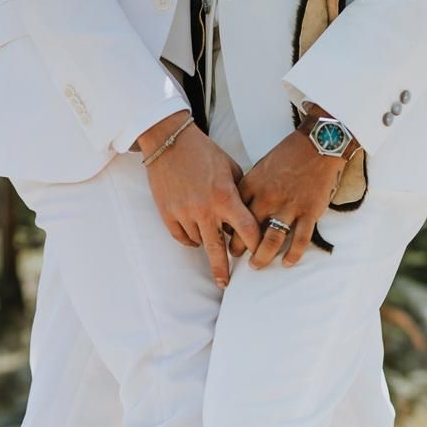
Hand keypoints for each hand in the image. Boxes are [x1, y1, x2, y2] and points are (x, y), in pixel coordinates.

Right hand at [139, 113, 260, 288]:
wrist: (169, 141)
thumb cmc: (203, 152)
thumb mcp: (230, 168)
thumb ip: (241, 193)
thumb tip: (249, 215)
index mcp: (225, 197)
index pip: (246, 229)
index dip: (254, 244)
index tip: (258, 253)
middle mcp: (205, 209)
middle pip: (218, 249)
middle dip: (223, 269)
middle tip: (225, 284)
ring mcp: (184, 213)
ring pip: (199, 242)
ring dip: (207, 242)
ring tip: (210, 236)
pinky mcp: (168, 214)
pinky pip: (182, 237)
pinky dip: (190, 238)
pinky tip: (195, 232)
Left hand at [231, 130, 344, 269]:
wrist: (318, 143)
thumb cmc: (288, 155)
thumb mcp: (260, 167)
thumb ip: (250, 188)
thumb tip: (237, 209)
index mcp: (254, 185)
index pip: (233, 214)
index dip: (227, 229)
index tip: (225, 238)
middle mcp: (268, 198)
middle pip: (247, 231)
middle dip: (239, 248)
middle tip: (236, 257)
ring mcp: (290, 206)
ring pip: (271, 240)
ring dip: (262, 257)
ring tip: (256, 265)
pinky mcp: (309, 212)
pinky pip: (300, 240)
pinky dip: (293, 254)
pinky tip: (287, 263)